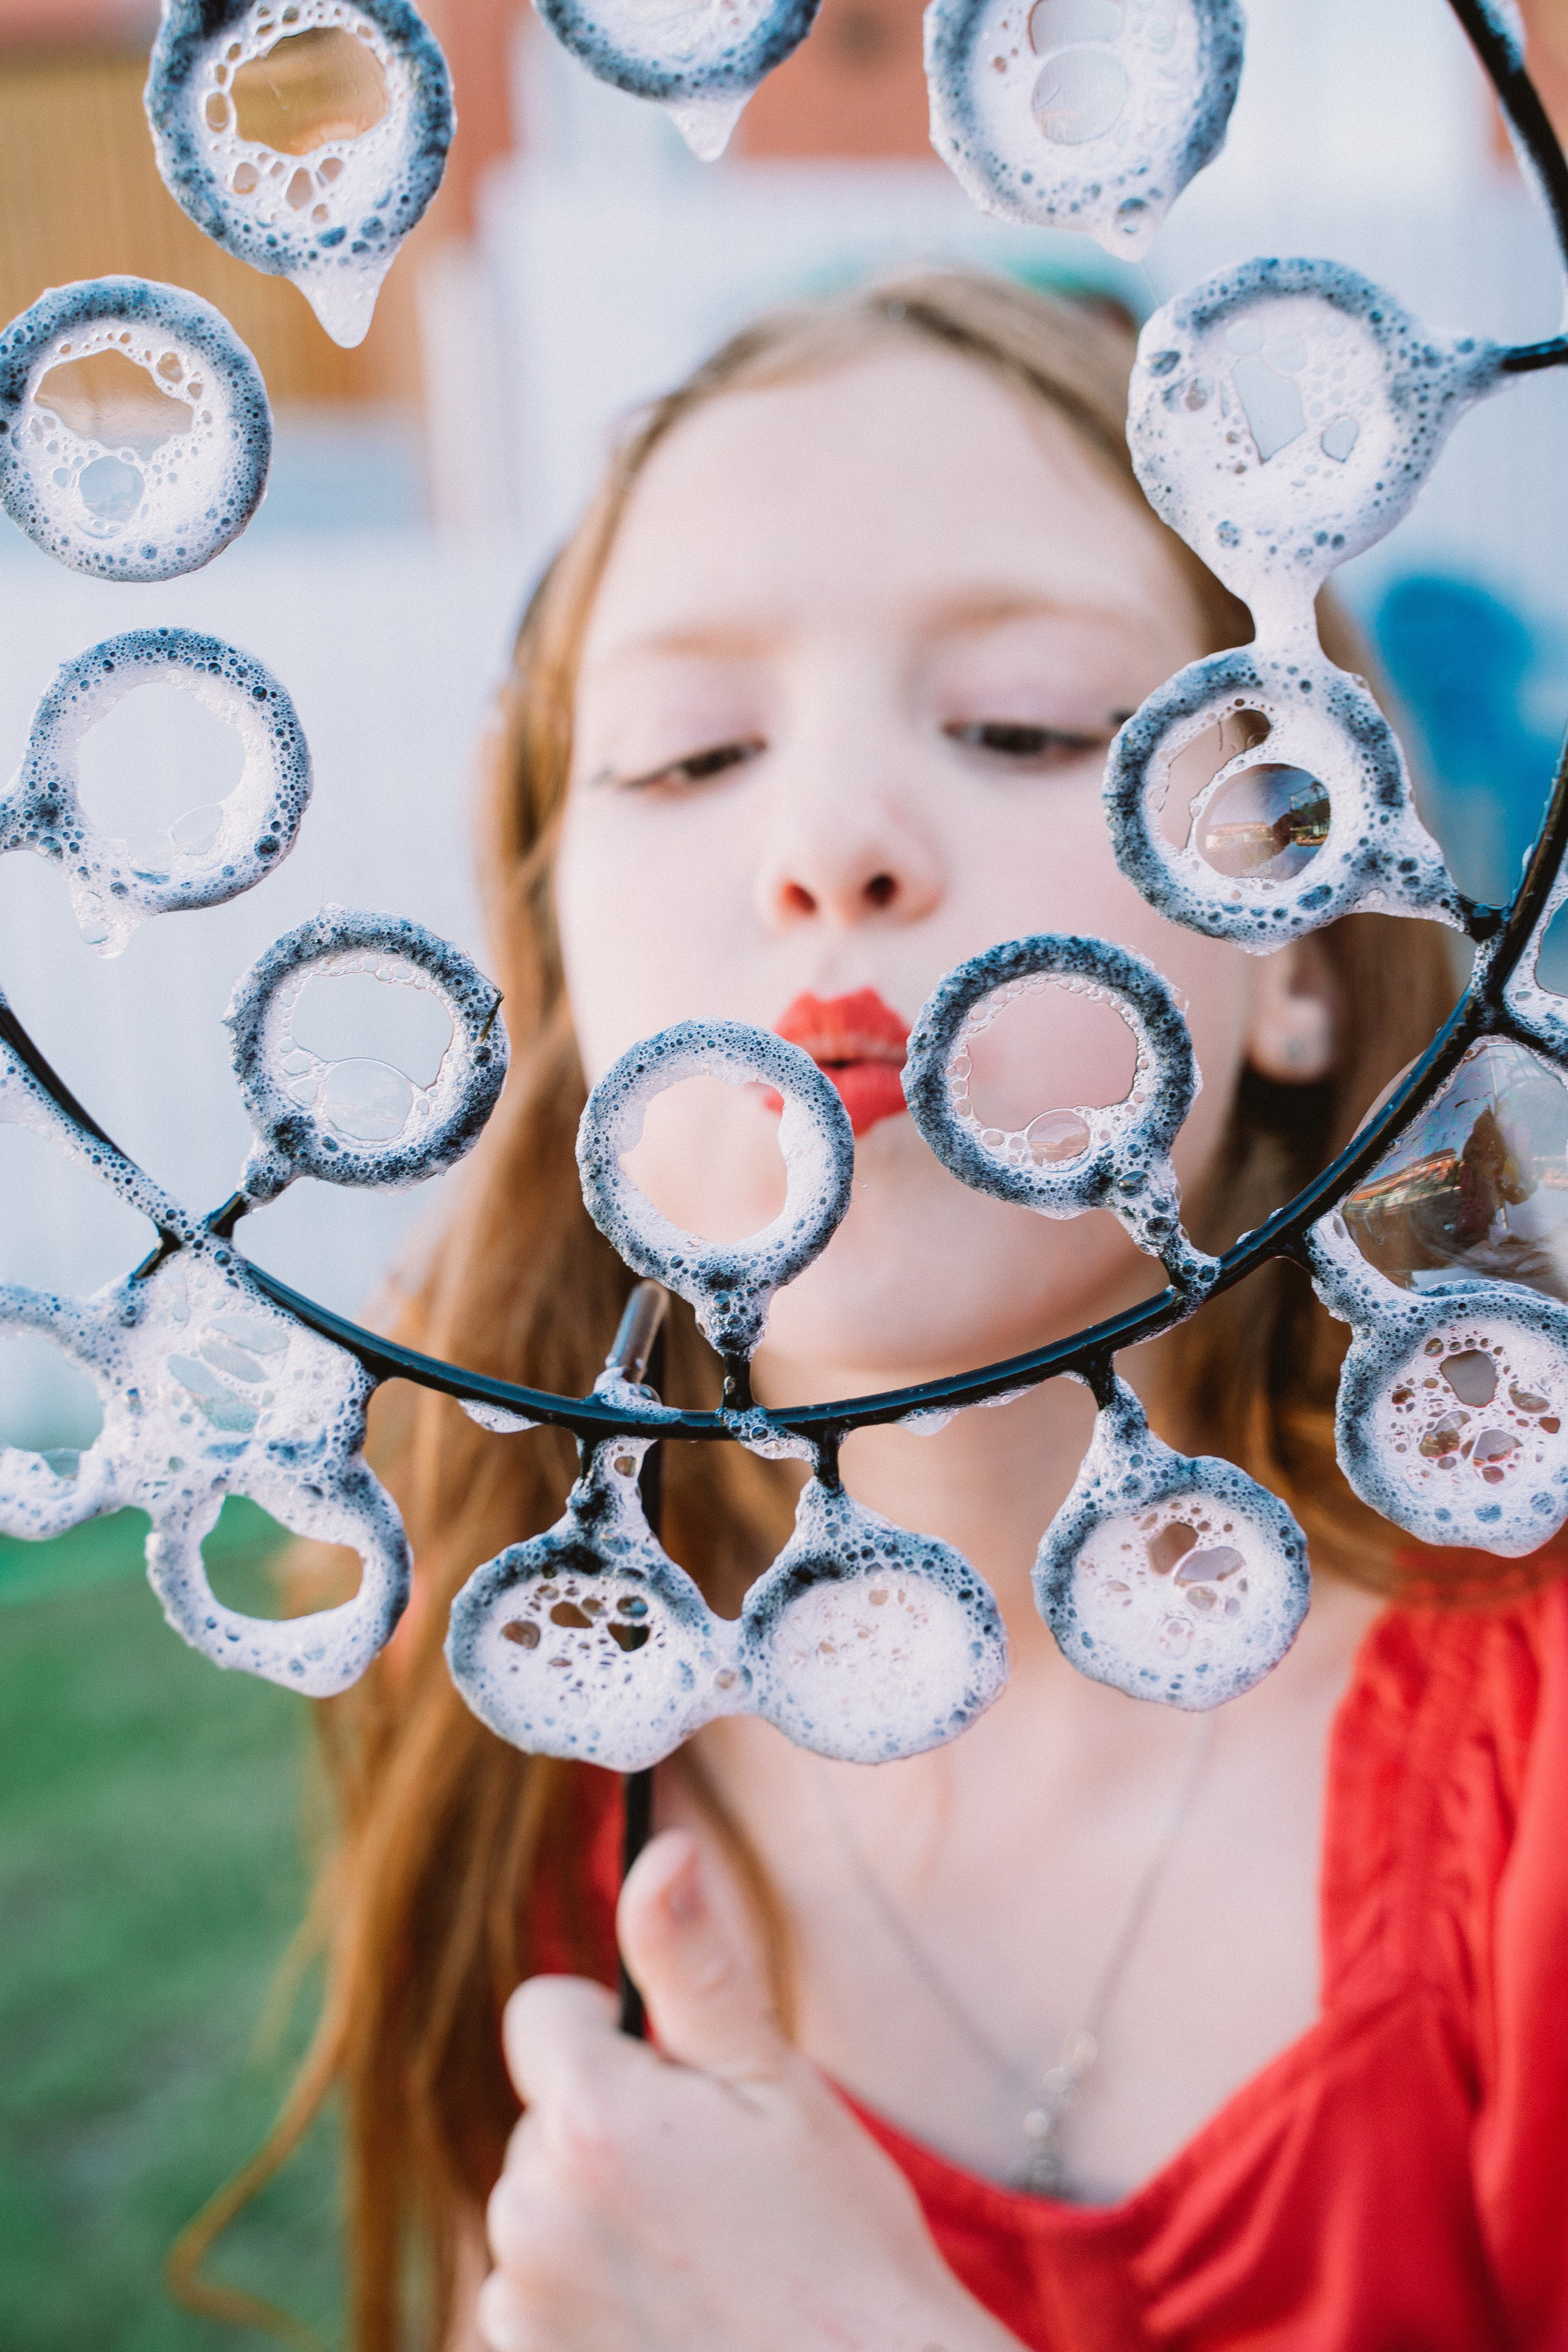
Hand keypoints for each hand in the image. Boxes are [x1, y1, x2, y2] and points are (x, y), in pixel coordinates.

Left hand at [476, 1828, 1024, 2351]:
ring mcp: (520, 2302)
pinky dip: (585, 2291)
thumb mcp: (777, 2083)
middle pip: (545, 2115)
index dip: (611, 2032)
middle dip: (610, 2128)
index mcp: (590, 2120)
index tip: (681, 2083)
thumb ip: (694, 1964)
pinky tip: (670, 2312)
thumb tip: (660, 1851)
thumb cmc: (840, 2243)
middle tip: (714, 2183)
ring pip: (539, 2204)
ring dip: (596, 2214)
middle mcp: (530, 2210)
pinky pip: (531, 2291)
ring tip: (701, 2254)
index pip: (542, 2013)